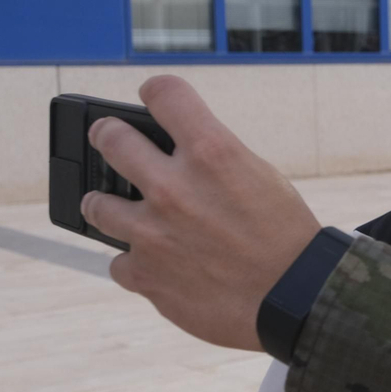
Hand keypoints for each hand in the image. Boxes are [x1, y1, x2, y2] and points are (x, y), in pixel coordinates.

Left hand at [80, 75, 321, 350]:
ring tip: (130, 213)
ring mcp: (151, 233)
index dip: (158, 91)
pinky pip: (119, 262)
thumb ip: (215, 160)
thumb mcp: (262, 178)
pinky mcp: (144, 274)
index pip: (163, 91)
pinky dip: (138, 263)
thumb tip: (178, 150)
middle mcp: (173, 187)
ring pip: (94, 204)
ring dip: (110, 205)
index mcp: (212, 153)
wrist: (295, 299)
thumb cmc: (286, 237)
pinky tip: (161, 264)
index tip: (155, 98)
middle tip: (114, 142)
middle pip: (109, 137)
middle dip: (110, 136)